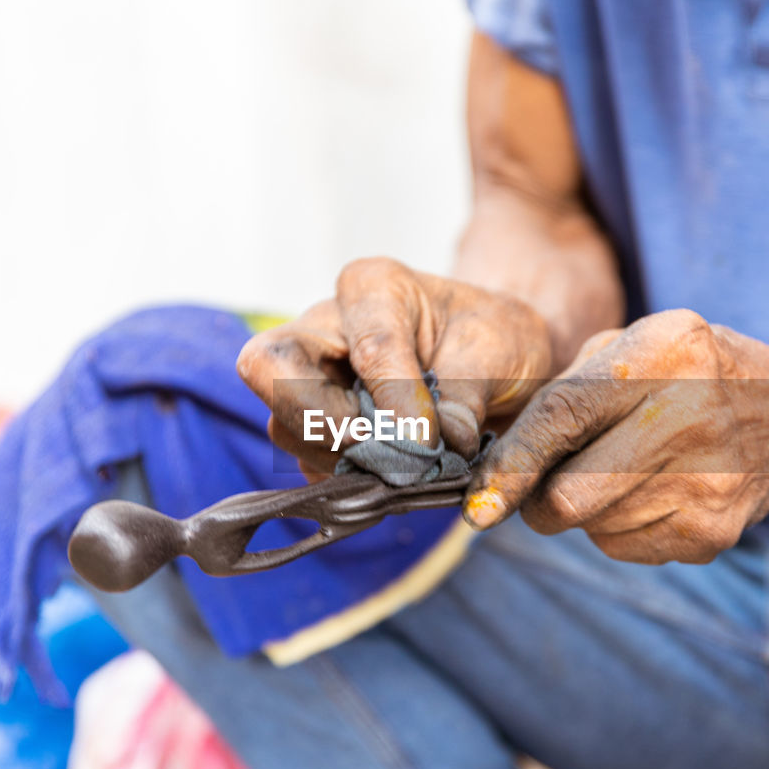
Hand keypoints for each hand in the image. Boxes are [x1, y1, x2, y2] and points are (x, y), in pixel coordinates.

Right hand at [238, 257, 553, 475]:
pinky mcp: (312, 425)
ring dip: (341, 460)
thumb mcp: (497, 350)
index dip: (396, 400)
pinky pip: (303, 460)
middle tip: (382, 454)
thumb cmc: (493, 338)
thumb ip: (467, 393)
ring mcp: (309, 377)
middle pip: (271, 369)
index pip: (368, 346)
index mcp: (372, 288)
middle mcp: (324, 326)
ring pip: (283, 424)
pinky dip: (344, 480)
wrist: (495, 361)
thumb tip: (444, 441)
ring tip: (404, 468)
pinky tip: (389, 478)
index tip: (429, 440)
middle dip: (323, 422)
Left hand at [463, 309, 768, 563]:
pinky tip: (652, 492)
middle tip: (539, 487)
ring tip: (620, 473)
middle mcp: (690, 418)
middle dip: (536, 501)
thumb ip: (568, 388)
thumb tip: (498, 465)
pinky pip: (625, 548)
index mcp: (663, 355)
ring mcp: (707, 484)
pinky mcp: (713, 533)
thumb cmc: (688, 375)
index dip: (514, 460)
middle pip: (571, 496)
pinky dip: (618, 528)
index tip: (480, 497)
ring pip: (593, 527)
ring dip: (583, 511)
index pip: (566, 415)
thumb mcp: (638, 345)